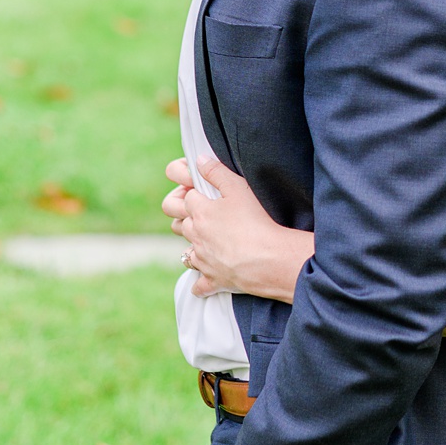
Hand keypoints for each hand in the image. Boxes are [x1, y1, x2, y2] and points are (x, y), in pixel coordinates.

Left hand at [162, 155, 308, 302]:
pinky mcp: (212, 279)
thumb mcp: (239, 188)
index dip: (194, 190)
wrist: (267, 259)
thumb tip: (199, 160)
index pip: (186, 196)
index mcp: (199, 211)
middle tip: (203, 212)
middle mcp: (195, 235)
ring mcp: (202, 259)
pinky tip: (210, 275)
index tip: (204, 189)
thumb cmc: (255, 220)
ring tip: (207, 240)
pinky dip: (201, 281)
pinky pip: (198, 284)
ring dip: (192, 245)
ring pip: (185, 252)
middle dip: (185, 216)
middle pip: (178, 223)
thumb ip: (217, 172)